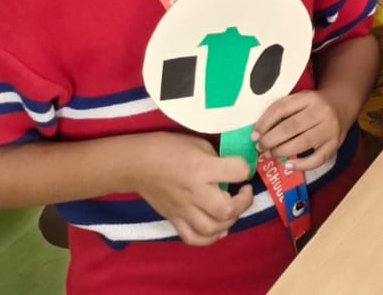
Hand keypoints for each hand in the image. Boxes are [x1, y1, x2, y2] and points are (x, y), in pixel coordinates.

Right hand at [126, 132, 253, 246]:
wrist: (136, 164)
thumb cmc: (168, 148)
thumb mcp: (199, 144)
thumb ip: (218, 160)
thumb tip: (233, 172)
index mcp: (202, 169)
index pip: (238, 172)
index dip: (246, 169)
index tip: (241, 168)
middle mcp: (194, 193)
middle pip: (227, 210)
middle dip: (243, 202)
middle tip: (242, 192)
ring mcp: (183, 210)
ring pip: (212, 229)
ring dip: (229, 221)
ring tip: (231, 209)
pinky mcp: (174, 220)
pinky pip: (193, 238)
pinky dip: (210, 238)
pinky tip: (218, 229)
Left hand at [253, 90, 344, 173]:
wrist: (343, 104)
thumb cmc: (315, 104)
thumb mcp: (301, 99)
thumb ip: (284, 111)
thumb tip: (259, 132)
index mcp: (308, 97)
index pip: (282, 108)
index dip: (265, 123)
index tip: (254, 135)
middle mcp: (321, 112)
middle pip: (290, 127)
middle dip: (270, 140)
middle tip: (260, 147)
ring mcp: (330, 129)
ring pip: (302, 143)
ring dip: (281, 152)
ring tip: (270, 155)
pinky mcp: (336, 144)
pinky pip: (318, 158)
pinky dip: (302, 165)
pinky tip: (289, 166)